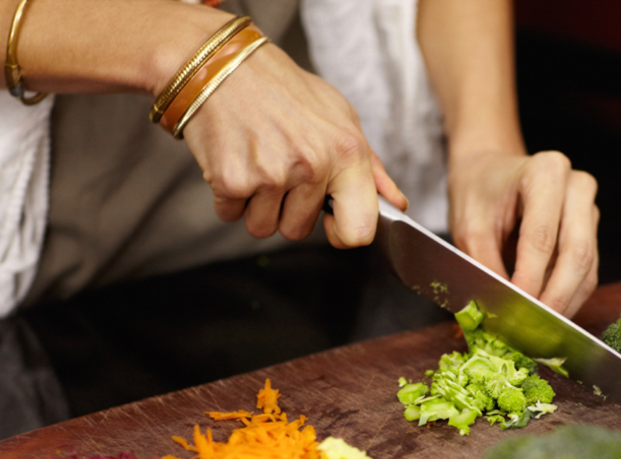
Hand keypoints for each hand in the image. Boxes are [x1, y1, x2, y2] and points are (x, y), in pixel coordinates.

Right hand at [180, 44, 406, 246]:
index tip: (329, 218)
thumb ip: (371, 168)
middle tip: (279, 166)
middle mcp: (312, 166)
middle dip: (286, 208)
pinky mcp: (232, 180)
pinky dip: (228, 195)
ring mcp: (271, 175)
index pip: (360, 231)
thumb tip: (397, 204)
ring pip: (263, 228)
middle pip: (298, 231)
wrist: (223, 63)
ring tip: (257, 160)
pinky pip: (230, 214)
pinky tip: (235, 159)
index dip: (342, 233)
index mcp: (347, 153)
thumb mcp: (341, 117)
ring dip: (256, 204)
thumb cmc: (284, 90)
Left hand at [448, 150, 599, 316]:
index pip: (541, 237)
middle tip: (532, 328)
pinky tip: (547, 314)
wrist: (490, 173)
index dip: (530, 279)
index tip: (515, 310)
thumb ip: (485, 265)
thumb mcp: (469, 226)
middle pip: (576, 253)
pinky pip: (586, 272)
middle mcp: (576, 187)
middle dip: (554, 297)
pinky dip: (568, 297)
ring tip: (537, 329)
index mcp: (545, 172)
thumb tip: (502, 307)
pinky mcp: (590, 232)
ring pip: (586, 267)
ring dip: (563, 302)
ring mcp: (588, 209)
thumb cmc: (478, 192)